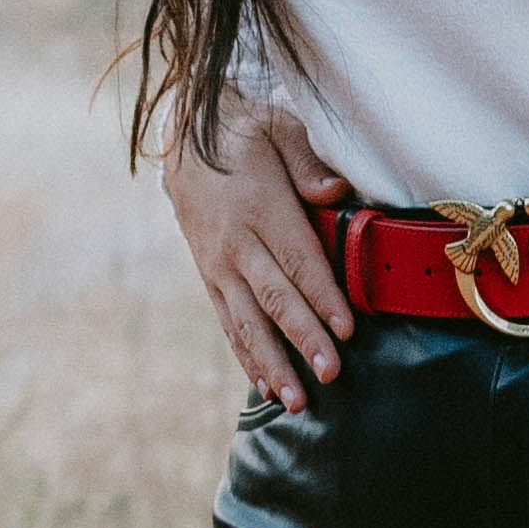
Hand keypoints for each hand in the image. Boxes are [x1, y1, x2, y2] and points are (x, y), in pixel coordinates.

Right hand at [164, 104, 353, 407]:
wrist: (182, 137)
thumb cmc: (242, 132)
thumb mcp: (276, 127)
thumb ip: (307, 161)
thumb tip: (337, 193)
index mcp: (258, 206)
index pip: (297, 258)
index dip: (322, 295)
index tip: (346, 328)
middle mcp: (234, 243)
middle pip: (274, 297)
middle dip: (302, 339)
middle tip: (329, 374)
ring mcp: (217, 265)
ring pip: (247, 321)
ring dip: (272, 363)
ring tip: (298, 400)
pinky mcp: (208, 277)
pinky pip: (228, 322)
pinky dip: (246, 356)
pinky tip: (264, 386)